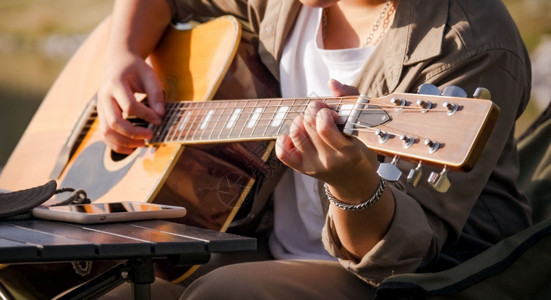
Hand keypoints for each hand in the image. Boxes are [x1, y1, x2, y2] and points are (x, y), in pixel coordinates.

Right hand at [96, 52, 164, 153]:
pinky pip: (105, 135)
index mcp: (115, 83)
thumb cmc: (137, 70)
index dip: (146, 115)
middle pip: (114, 122)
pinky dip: (116, 145)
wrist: (119, 63)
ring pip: (107, 131)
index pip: (129, 106)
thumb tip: (160, 115)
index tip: (159, 120)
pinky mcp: (101, 115)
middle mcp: (103, 96)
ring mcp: (100, 107)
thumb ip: (156, 94)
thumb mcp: (150, 76)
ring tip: (143, 144)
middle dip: (133, 133)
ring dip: (125, 142)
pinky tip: (131, 149)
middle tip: (151, 135)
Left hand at [275, 79, 378, 200]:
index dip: (324, 113)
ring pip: (295, 134)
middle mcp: (329, 160)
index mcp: (348, 150)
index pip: (324, 127)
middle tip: (319, 110)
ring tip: (309, 121)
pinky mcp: (302, 169)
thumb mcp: (362, 123)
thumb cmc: (359, 145)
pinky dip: (284, 139)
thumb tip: (331, 82)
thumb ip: (350, 97)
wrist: (355, 181)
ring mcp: (314, 166)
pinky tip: (295, 135)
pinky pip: (283, 153)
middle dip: (312, 110)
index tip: (331, 111)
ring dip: (299, 121)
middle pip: (308, 125)